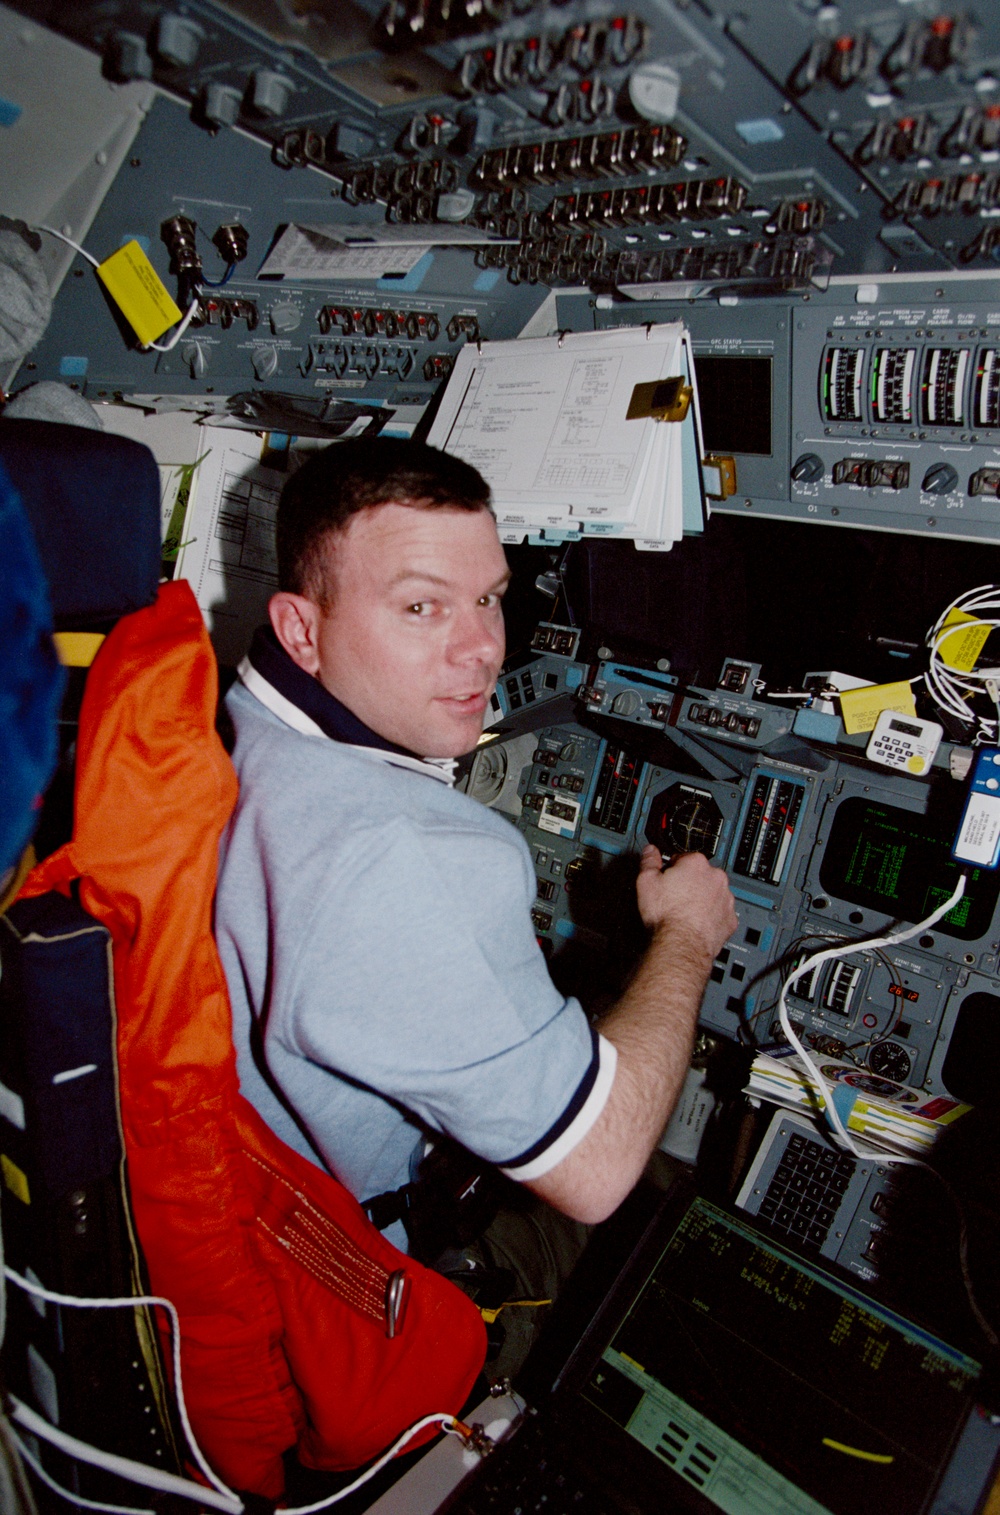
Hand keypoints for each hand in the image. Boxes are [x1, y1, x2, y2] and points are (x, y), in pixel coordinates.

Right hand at [635, 845, 737, 963]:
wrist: (681, 944)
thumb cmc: (666, 915)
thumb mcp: (645, 882)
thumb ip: (648, 862)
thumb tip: (650, 851)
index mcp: (696, 864)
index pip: (683, 858)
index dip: (672, 870)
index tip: (666, 880)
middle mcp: (715, 878)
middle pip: (700, 875)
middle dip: (689, 884)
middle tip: (674, 898)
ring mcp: (725, 899)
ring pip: (713, 893)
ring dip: (702, 899)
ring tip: (685, 913)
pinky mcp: (730, 919)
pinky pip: (721, 913)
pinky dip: (711, 916)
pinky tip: (697, 923)